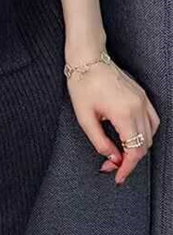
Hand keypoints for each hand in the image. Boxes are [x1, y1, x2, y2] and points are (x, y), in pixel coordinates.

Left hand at [66, 55, 159, 184]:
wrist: (88, 58)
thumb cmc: (82, 83)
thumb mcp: (84, 117)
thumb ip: (100, 141)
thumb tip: (113, 157)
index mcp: (124, 114)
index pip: (134, 151)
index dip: (127, 168)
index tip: (118, 176)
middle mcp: (138, 107)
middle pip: (144, 145)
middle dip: (129, 159)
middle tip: (111, 164)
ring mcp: (143, 100)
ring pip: (151, 135)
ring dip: (138, 147)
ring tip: (120, 151)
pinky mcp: (142, 95)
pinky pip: (152, 120)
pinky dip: (145, 133)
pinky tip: (132, 136)